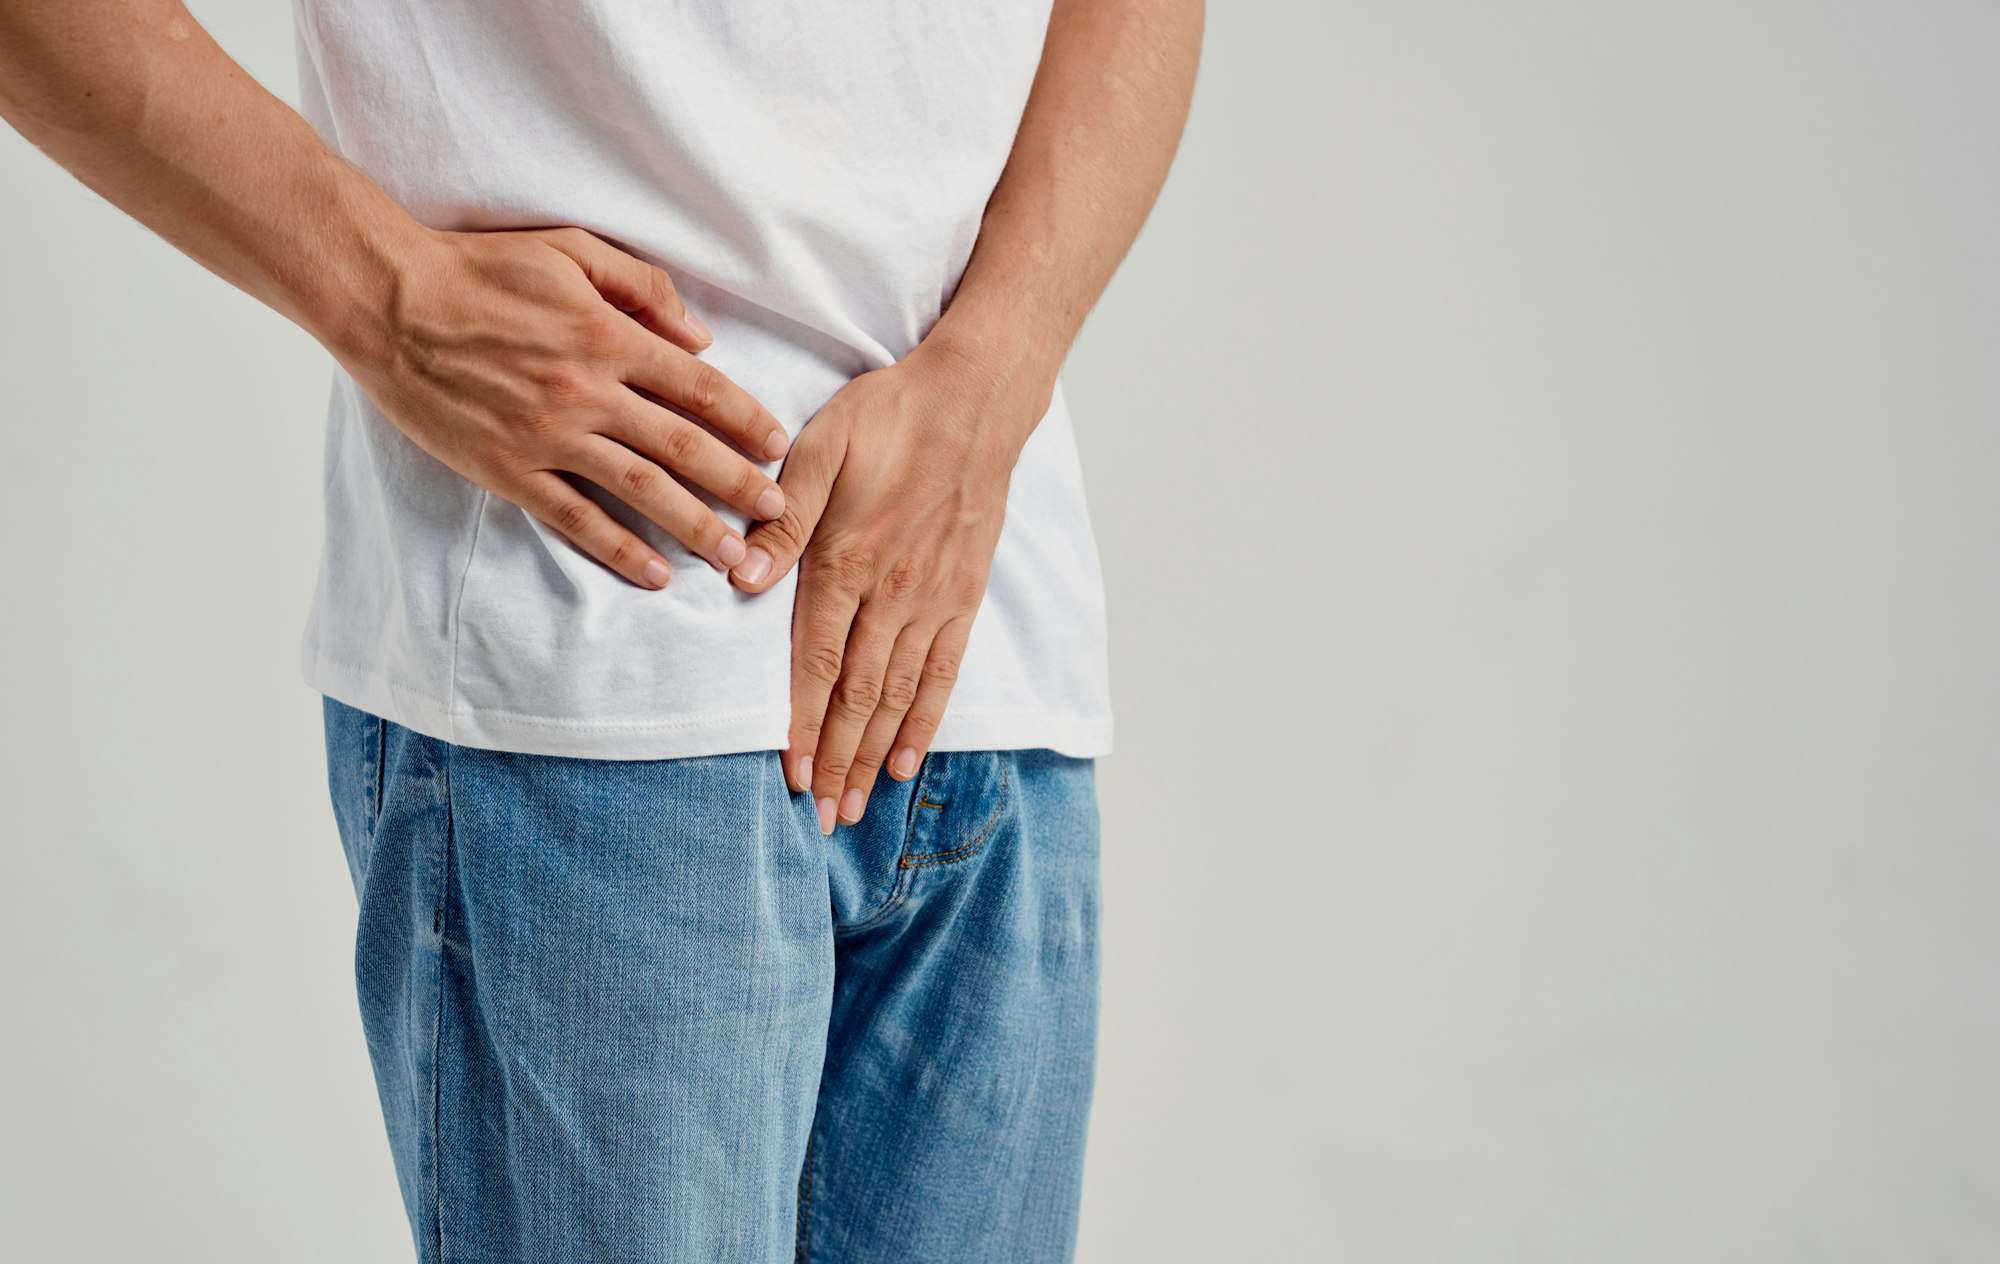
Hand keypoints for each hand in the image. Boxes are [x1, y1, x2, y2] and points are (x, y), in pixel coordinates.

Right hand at [335, 226, 789, 586]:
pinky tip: (654, 573)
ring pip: (641, 489)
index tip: (779, 448)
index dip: (747, 420)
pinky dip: (619, 548)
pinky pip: (575, 517)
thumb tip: (701, 337)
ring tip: (734, 557)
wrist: (387, 300)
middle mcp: (589, 391)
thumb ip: (642, 287)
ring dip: (695, 526)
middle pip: (684, 446)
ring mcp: (549, 435)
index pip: (699, 387)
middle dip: (739, 484)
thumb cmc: (479, 268)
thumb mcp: (569, 251)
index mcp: (609, 336)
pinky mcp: (509, 469)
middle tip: (778, 515)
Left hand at [730, 336, 1049, 832]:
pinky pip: (943, 672)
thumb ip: (781, 518)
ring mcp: (933, 600)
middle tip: (820, 816)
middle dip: (836, 760)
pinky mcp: (964, 596)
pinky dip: (925, 720)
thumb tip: (740, 577)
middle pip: (859, 695)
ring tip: (856, 803)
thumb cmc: (890, 415)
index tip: (787, 774)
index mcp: (847, 559)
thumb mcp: (820, 448)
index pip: (817, 661)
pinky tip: (909, 760)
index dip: (801, 722)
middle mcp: (893, 593)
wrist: (976, 400)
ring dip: (875, 754)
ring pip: (899, 694)